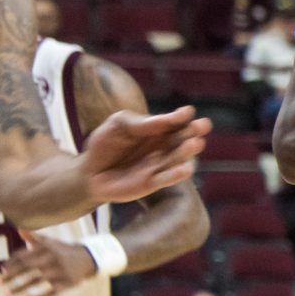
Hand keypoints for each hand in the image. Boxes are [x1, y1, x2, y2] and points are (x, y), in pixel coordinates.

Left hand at [1, 236, 96, 295]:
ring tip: (6, 294)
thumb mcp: (51, 243)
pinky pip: (51, 292)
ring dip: (19, 288)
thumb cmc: (63, 251)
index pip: (24, 255)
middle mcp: (52, 258)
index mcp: (46, 248)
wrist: (88, 259)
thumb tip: (21, 230)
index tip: (3, 270)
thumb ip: (35, 239)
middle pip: (28, 267)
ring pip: (36, 280)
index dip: (12, 263)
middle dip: (12, 275)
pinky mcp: (67, 283)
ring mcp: (60, 271)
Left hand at [76, 106, 210, 203]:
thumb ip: (139, 122)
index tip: (186, 112)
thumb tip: (164, 120)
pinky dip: (176, 175)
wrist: (91, 172)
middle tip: (203, 125)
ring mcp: (161, 164)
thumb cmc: (106, 144)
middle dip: (194, 131)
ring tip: (195, 144)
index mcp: (159, 129)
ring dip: (188, 152)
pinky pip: (166, 179)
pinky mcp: (153, 183)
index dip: (181, 116)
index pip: (174, 121)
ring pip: (178, 158)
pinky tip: (185, 170)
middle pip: (183, 138)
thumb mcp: (117, 125)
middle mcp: (165, 146)